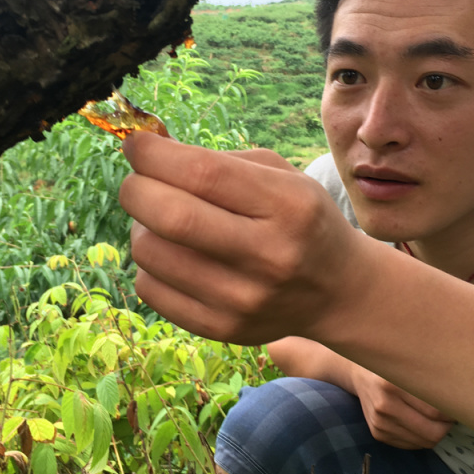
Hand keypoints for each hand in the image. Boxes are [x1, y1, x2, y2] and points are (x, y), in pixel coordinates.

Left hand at [118, 133, 369, 343]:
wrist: (337, 289)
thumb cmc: (301, 219)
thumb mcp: (280, 176)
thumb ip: (218, 158)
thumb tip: (146, 151)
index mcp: (287, 205)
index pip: (202, 173)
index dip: (154, 154)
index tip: (136, 144)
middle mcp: (268, 255)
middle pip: (171, 216)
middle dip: (136, 188)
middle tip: (138, 180)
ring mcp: (243, 300)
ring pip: (151, 254)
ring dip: (140, 227)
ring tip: (161, 219)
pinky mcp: (222, 329)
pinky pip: (151, 290)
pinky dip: (149, 264)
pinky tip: (172, 254)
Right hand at [351, 366, 454, 448]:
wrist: (359, 375)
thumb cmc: (391, 367)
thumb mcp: (407, 365)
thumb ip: (429, 379)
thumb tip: (461, 398)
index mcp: (392, 385)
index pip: (435, 410)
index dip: (453, 412)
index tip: (461, 405)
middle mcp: (384, 406)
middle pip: (432, 432)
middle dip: (447, 427)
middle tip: (452, 416)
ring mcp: (379, 423)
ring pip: (424, 442)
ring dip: (436, 433)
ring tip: (439, 419)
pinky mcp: (378, 434)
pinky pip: (412, 445)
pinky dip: (422, 437)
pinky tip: (421, 423)